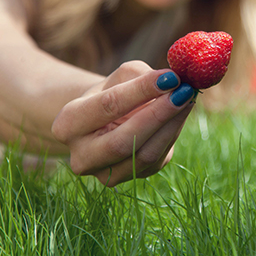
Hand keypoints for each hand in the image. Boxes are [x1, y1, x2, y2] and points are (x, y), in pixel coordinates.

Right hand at [51, 61, 196, 185]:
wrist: (106, 121)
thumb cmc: (113, 91)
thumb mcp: (120, 77)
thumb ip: (141, 76)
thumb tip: (173, 81)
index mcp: (67, 124)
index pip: (108, 106)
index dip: (141, 91)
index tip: (170, 77)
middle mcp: (81, 156)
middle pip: (123, 141)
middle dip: (158, 114)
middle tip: (184, 91)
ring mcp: (104, 174)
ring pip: (144, 154)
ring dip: (171, 124)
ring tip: (188, 97)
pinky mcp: (130, 178)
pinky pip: (157, 158)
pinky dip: (172, 133)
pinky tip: (181, 113)